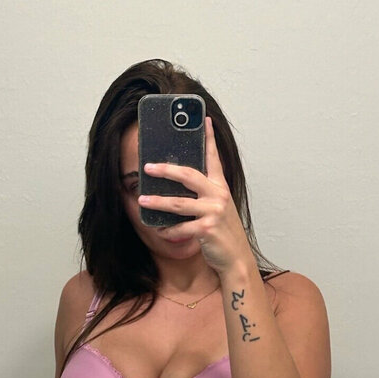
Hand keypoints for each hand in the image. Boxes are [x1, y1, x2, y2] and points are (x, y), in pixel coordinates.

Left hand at [138, 116, 254, 274]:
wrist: (236, 258)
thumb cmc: (223, 232)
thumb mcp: (217, 207)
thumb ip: (203, 193)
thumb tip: (176, 182)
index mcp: (220, 186)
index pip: (213, 157)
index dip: (209, 138)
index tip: (204, 119)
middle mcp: (218, 195)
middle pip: (188, 175)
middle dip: (166, 170)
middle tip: (148, 167)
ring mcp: (214, 212)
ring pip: (178, 203)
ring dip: (157, 202)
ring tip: (142, 200)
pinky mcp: (207, 229)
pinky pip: (180, 228)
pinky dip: (168, 230)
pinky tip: (160, 230)